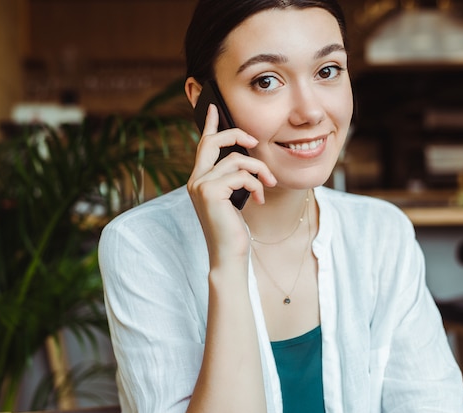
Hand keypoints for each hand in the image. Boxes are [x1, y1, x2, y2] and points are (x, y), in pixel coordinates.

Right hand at [187, 104, 276, 265]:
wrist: (228, 255)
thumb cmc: (233, 229)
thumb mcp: (233, 198)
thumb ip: (232, 177)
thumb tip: (246, 156)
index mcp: (199, 180)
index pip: (203, 146)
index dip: (209, 125)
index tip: (213, 107)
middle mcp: (195, 180)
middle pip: (212, 142)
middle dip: (236, 135)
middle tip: (254, 140)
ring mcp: (200, 186)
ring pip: (236, 160)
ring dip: (259, 170)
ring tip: (268, 184)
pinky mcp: (210, 192)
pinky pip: (241, 175)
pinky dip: (257, 185)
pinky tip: (260, 200)